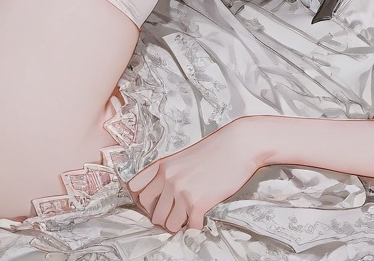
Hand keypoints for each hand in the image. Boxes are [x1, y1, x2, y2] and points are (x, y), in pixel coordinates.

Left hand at [127, 117, 265, 232]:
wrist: (239, 146)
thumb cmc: (214, 150)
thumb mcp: (182, 157)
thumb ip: (169, 173)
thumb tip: (162, 195)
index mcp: (161, 166)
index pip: (135, 189)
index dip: (142, 202)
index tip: (153, 205)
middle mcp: (168, 179)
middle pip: (151, 213)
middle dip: (161, 218)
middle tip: (174, 215)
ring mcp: (182, 192)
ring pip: (167, 224)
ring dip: (177, 225)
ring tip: (187, 217)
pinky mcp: (198, 203)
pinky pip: (189, 227)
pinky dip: (194, 227)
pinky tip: (200, 218)